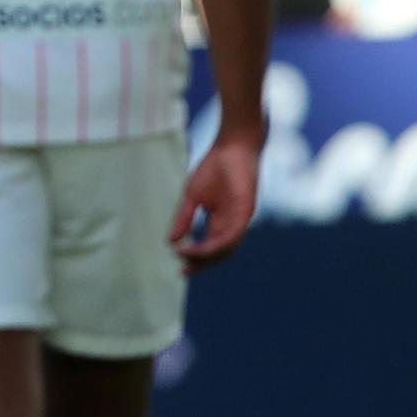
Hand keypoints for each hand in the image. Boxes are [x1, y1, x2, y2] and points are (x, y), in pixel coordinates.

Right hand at [169, 134, 260, 275]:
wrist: (232, 147)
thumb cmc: (214, 167)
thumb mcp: (191, 196)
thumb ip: (183, 218)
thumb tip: (171, 240)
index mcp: (221, 221)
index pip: (211, 247)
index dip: (196, 260)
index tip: (180, 268)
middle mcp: (233, 224)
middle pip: (219, 253)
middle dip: (201, 263)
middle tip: (183, 269)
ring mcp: (240, 219)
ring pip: (226, 248)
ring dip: (207, 256)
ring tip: (187, 256)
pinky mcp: (246, 212)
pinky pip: (233, 235)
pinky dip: (217, 244)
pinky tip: (202, 247)